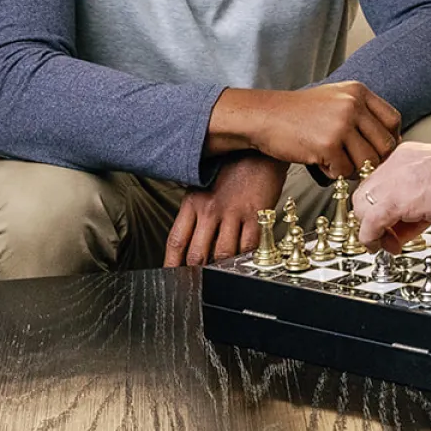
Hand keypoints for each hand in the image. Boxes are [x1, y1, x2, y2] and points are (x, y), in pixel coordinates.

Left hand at [165, 153, 288, 267]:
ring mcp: (233, 213)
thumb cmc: (231, 166)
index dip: (171, 264)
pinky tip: (245, 260)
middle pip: (197, 253)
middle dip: (196, 272)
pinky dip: (246, 257)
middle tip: (198, 282)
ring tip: (222, 274)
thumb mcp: (204, 185)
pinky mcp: (256, 215)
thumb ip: (195, 212)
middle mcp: (210, 209)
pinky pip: (249, 245)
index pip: (176, 241)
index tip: (171, 276)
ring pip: (222, 253)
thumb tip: (191, 240)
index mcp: (193, 202)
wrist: (259, 148)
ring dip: (221, 268)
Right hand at [208, 81, 401, 179]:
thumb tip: (390, 142)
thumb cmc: (298, 113)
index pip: (393, 121)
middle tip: (356, 163)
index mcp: (358, 92)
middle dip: (374, 160)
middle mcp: (353, 104)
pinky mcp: (327, 144)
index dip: (388, 140)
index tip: (375, 149)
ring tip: (336, 162)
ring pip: (368, 161)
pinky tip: (320, 163)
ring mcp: (341, 124)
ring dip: (354, 169)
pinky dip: (334, 173)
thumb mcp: (335, 99)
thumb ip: (362, 114)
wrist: (263, 116)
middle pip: (385, 144)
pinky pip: (345, 171)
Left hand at [353, 142, 430, 247]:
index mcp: (406, 156)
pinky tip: (385, 246)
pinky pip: (370, 223)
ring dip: (372, 231)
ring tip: (391, 243)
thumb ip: (417, 201)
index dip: (381, 209)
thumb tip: (405, 225)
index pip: (377, 184)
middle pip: (364, 195)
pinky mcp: (398, 199)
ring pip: (362, 208)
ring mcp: (395, 179)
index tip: (392, 224)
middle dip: (372, 220)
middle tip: (389, 236)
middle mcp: (396, 163)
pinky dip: (372, 239)